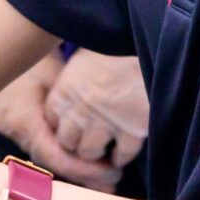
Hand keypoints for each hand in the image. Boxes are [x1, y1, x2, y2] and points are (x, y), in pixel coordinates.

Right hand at [0, 53, 119, 190]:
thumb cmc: (30, 51)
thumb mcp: (57, 75)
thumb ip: (73, 107)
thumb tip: (102, 130)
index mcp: (22, 118)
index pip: (54, 157)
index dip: (83, 170)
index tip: (110, 173)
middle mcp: (11, 128)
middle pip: (48, 161)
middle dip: (80, 173)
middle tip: (111, 183)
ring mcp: (5, 125)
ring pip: (40, 154)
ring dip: (69, 164)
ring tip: (100, 177)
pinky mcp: (6, 119)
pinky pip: (34, 142)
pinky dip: (55, 150)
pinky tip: (76, 155)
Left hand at [46, 50, 148, 171]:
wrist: (147, 42)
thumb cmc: (114, 46)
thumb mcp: (84, 58)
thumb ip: (73, 81)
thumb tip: (70, 94)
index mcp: (66, 90)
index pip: (52, 119)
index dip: (62, 124)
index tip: (71, 125)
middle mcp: (81, 109)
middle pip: (67, 141)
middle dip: (76, 143)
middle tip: (87, 141)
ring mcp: (106, 121)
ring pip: (90, 151)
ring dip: (96, 153)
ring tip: (104, 150)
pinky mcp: (132, 129)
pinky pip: (122, 153)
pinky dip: (121, 157)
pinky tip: (122, 154)